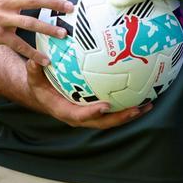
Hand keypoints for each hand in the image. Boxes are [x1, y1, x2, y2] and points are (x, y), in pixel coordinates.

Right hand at [25, 59, 151, 128]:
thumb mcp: (34, 78)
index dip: (93, 113)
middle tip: (136, 110)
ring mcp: (91, 116)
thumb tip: (36, 60)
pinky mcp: (98, 110)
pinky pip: (115, 109)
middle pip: (103, 122)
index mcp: (65, 111)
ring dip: (130, 114)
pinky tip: (144, 96)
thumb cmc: (41, 86)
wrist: (45, 96)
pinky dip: (129, 105)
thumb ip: (35, 70)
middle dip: (120, 118)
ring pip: (113, 119)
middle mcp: (81, 117)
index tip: (105, 105)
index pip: (80, 115)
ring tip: (148, 105)